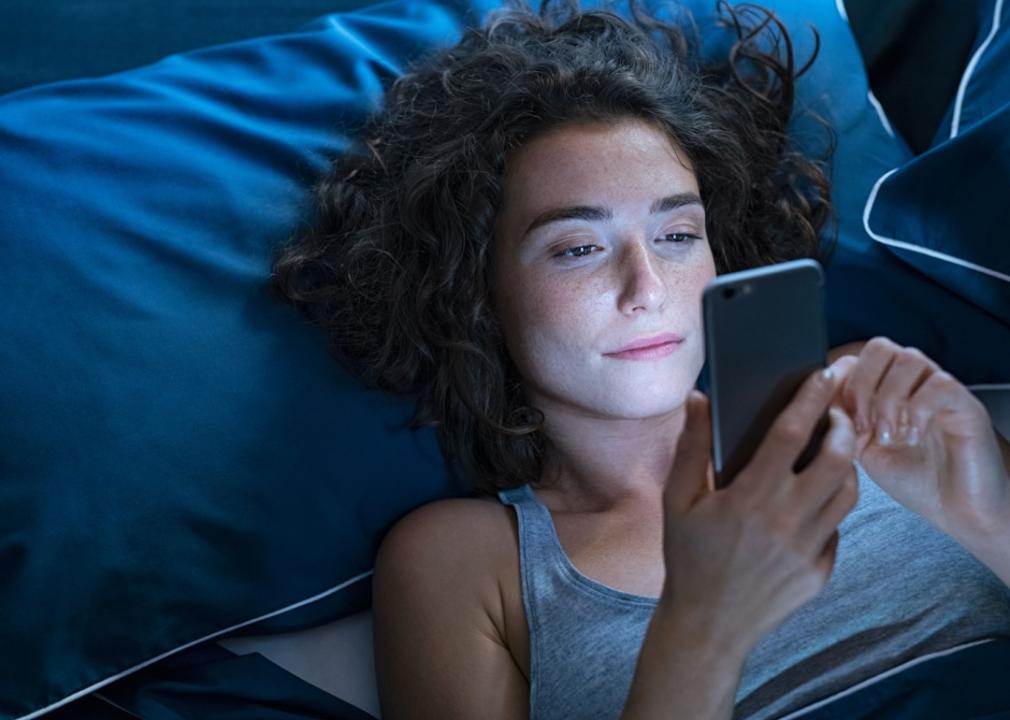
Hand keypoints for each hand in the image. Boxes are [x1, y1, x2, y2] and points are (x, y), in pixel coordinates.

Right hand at [663, 367, 857, 651]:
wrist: (708, 625)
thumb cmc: (687, 557)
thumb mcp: (677, 500)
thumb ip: (691, 446)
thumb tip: (699, 398)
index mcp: (751, 496)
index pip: (791, 433)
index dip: (811, 399)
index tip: (823, 375)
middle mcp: (787, 519)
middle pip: (836, 458)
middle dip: (842, 426)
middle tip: (834, 413)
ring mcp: (809, 548)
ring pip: (847, 491)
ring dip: (845, 462)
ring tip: (832, 448)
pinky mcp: (821, 571)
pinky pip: (838, 527)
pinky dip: (831, 504)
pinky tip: (814, 498)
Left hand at [830, 336, 1009, 537]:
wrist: (961, 511)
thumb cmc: (915, 481)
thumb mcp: (863, 452)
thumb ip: (842, 425)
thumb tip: (821, 403)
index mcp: (883, 390)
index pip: (855, 359)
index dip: (839, 381)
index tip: (834, 416)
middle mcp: (912, 384)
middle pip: (879, 348)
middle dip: (861, 384)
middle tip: (861, 424)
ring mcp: (939, 391)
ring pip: (908, 358)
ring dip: (888, 398)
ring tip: (887, 436)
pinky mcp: (965, 405)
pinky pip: (939, 384)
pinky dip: (917, 409)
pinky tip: (913, 437)